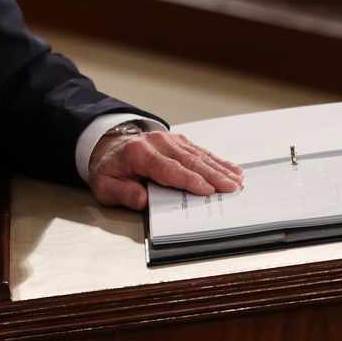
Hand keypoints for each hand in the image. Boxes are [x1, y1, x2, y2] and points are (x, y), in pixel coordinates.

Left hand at [88, 130, 243, 210]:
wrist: (107, 147)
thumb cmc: (108, 169)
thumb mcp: (104, 187)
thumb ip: (123, 193)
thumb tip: (143, 200)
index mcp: (138, 154)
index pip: (168, 169)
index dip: (189, 180)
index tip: (207, 190)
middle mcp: (156, 143)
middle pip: (188, 161)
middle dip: (212, 175)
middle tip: (231, 187)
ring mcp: (168, 139)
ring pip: (197, 155)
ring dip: (219, 168)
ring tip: (237, 179)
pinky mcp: (177, 141)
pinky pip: (199, 151)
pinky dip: (216, 160)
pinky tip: (231, 167)